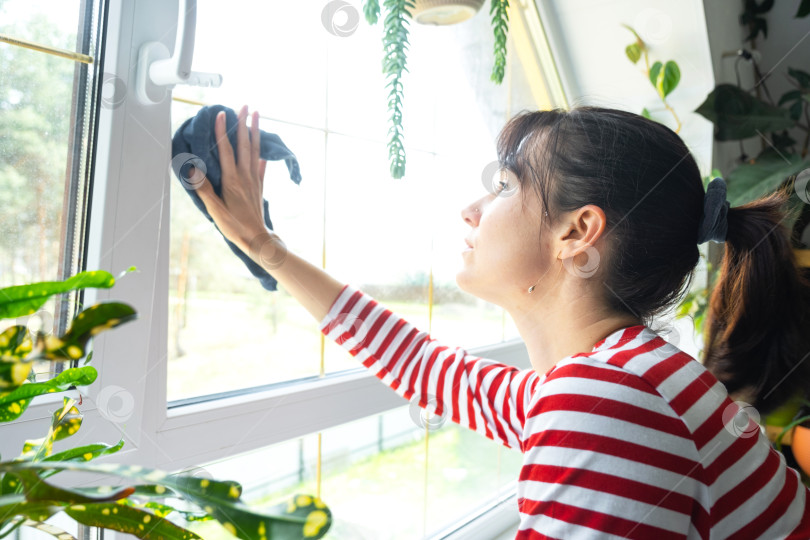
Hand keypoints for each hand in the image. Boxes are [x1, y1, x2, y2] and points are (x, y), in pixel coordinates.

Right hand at [196, 105, 269, 255]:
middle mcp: (245, 176)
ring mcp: (254, 180)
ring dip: (255, 132)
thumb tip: (193, 168)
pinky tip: (262, 152)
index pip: (227, 150)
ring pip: (255, 151)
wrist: (257, 239)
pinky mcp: (259, 187)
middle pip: (245, 145)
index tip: (223, 113)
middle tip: (245, 105)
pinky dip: (261, 156)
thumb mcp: (215, 210)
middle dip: (244, 124)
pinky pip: (260, 167)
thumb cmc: (235, 226)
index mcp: (232, 180)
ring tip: (257, 116)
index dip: (224, 131)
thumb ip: (204, 189)